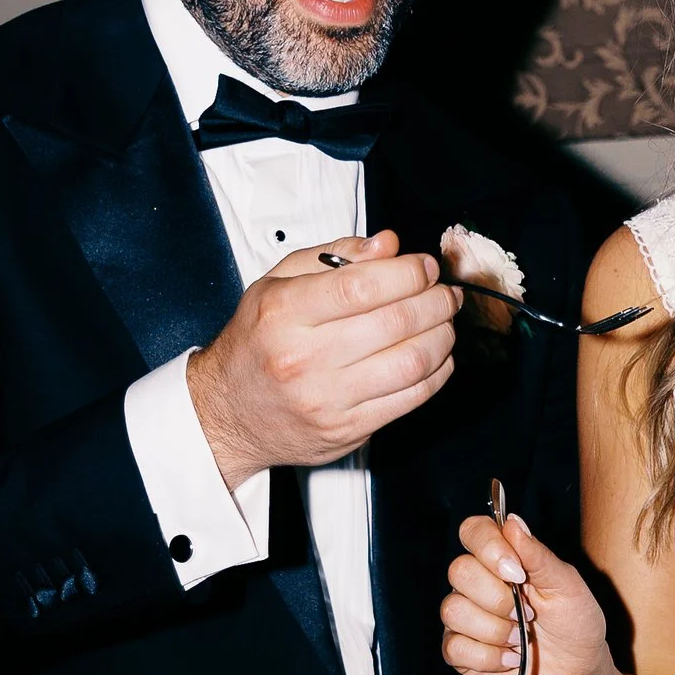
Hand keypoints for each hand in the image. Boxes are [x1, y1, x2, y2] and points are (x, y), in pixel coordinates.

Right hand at [187, 231, 456, 483]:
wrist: (228, 413)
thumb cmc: (255, 343)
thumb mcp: (275, 284)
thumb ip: (332, 258)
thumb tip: (387, 245)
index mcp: (284, 314)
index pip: (362, 286)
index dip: (407, 273)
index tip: (424, 266)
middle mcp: (304, 358)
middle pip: (394, 323)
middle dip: (435, 301)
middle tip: (445, 292)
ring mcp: (328, 399)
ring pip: (411, 363)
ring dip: (442, 336)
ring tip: (446, 320)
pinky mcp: (348, 429)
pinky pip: (411, 399)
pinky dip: (437, 372)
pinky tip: (438, 355)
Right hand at [442, 506, 613, 674]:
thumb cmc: (576, 626)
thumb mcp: (567, 586)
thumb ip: (538, 555)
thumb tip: (512, 521)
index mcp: (503, 560)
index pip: (474, 531)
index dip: (488, 547)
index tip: (518, 573)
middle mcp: (478, 584)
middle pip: (459, 571)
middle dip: (499, 599)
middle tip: (529, 615)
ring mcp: (466, 618)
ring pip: (453, 610)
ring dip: (496, 630)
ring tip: (521, 639)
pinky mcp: (460, 652)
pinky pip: (454, 647)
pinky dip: (488, 657)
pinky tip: (510, 659)